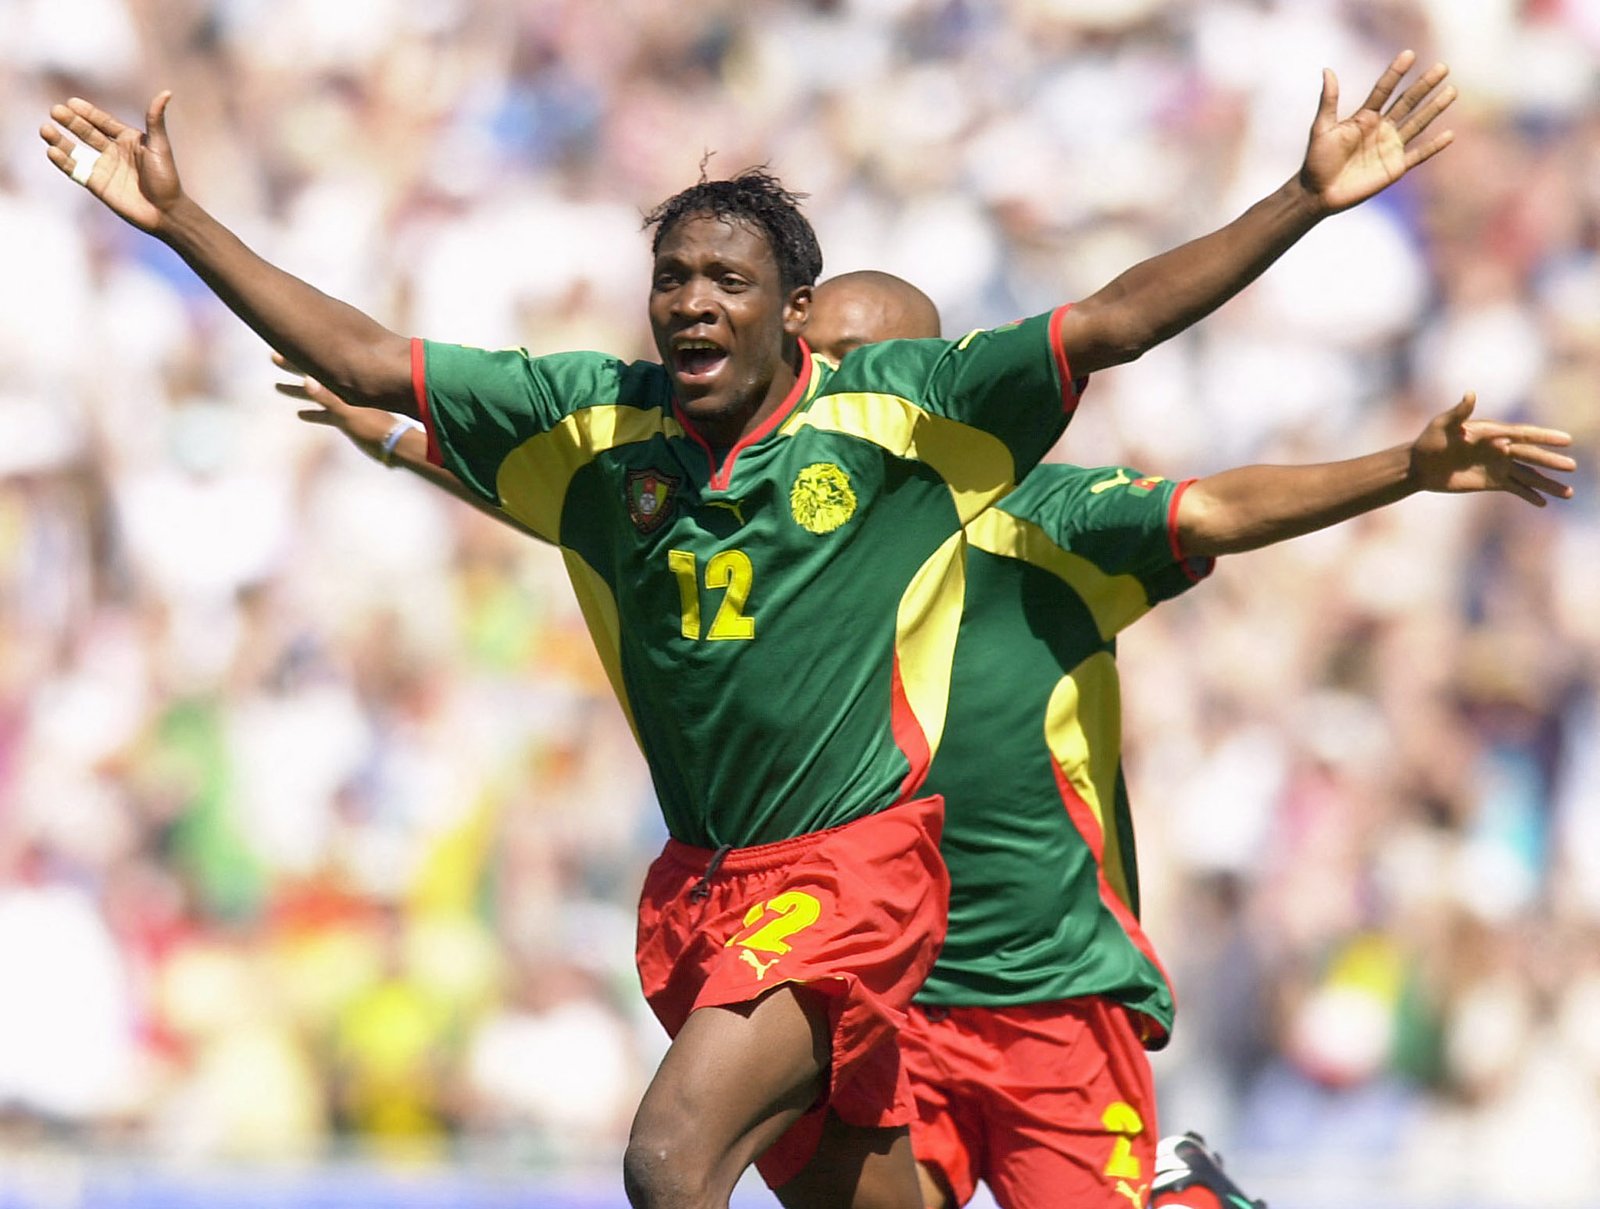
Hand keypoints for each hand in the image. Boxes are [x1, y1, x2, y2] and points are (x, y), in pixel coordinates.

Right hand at [41, 93, 183, 232]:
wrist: (165, 212)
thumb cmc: (166, 178)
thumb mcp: (159, 146)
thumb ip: (155, 120)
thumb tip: (166, 92)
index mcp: (128, 139)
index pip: (103, 122)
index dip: (88, 113)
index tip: (72, 102)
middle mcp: (114, 151)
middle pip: (87, 132)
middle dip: (71, 122)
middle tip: (55, 111)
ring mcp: (104, 167)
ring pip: (77, 150)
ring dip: (60, 140)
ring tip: (45, 129)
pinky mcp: (96, 184)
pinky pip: (75, 170)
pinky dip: (63, 161)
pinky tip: (52, 151)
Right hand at [273, 352, 399, 459]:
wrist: (395, 445)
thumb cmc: (374, 427)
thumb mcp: (348, 412)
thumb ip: (328, 398)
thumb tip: (307, 380)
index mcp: (343, 384)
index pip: (315, 365)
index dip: (297, 357)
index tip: (278, 348)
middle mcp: (343, 391)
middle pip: (313, 375)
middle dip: (293, 367)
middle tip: (273, 357)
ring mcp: (345, 405)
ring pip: (316, 395)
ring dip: (298, 391)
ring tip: (277, 386)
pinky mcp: (347, 420)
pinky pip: (326, 414)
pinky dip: (314, 413)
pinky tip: (300, 414)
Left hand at [1299, 49, 1455, 214]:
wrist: (1318, 193)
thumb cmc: (1317, 160)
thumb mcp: (1322, 128)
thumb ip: (1328, 101)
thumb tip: (1327, 70)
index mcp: (1364, 117)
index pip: (1384, 90)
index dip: (1396, 73)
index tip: (1409, 54)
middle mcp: (1381, 128)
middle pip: (1407, 102)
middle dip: (1424, 85)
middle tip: (1443, 67)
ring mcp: (1390, 147)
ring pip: (1417, 123)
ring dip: (1435, 108)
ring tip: (1451, 91)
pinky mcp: (1395, 167)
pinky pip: (1418, 155)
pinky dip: (1434, 147)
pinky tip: (1450, 134)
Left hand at [1410, 393, 1575, 505]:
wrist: (1419, 465)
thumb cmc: (1429, 441)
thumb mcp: (1442, 425)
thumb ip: (1459, 412)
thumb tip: (1470, 393)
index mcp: (1493, 433)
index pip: (1523, 435)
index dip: (1544, 437)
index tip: (1566, 440)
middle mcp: (1500, 449)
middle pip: (1531, 456)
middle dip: (1551, 462)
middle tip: (1572, 467)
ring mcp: (1497, 467)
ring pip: (1528, 475)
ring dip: (1547, 483)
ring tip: (1568, 493)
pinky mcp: (1491, 482)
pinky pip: (1515, 488)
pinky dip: (1529, 495)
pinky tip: (1543, 502)